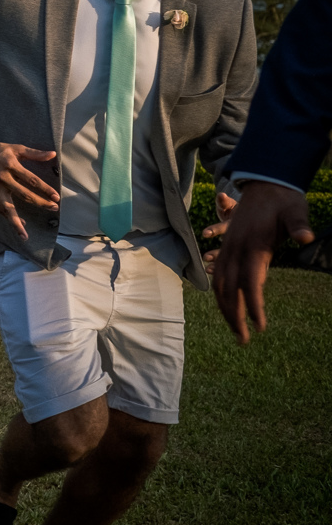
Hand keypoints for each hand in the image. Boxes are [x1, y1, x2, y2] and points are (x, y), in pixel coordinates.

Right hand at [0, 140, 58, 238]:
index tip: (56, 197)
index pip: (31, 180)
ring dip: (15, 222)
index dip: (45, 189)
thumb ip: (34, 153)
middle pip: (23, 194)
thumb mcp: (15, 148)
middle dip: (40, 202)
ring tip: (25, 235)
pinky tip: (19, 224)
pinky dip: (7, 218)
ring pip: (6, 207)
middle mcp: (2, 178)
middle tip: (53, 208)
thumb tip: (52, 155)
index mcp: (10, 165)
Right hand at [207, 181, 314, 344]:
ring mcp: (228, 248)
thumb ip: (298, 224)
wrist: (264, 184)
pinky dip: (220, 295)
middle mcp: (235, 249)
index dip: (253, 305)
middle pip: (228, 288)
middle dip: (234, 316)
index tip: (260, 327)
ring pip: (219, 284)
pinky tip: (227, 307)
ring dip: (225, 308)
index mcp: (253, 245)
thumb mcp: (295, 210)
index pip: (250, 281)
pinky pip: (218, 276)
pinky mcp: (227, 248)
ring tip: (236, 331)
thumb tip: (306, 238)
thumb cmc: (283, 200)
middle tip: (244, 340)